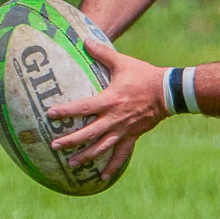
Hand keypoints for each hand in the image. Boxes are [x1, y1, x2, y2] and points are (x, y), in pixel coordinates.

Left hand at [46, 37, 168, 178]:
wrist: (168, 92)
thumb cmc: (144, 75)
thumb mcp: (122, 62)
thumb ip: (102, 53)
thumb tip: (84, 40)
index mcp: (110, 100)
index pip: (83, 107)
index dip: (66, 111)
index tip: (50, 114)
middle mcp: (114, 118)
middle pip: (89, 132)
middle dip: (71, 140)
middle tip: (54, 146)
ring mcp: (123, 130)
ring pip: (102, 147)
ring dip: (86, 156)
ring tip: (71, 164)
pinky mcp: (132, 136)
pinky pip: (121, 154)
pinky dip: (112, 167)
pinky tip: (102, 178)